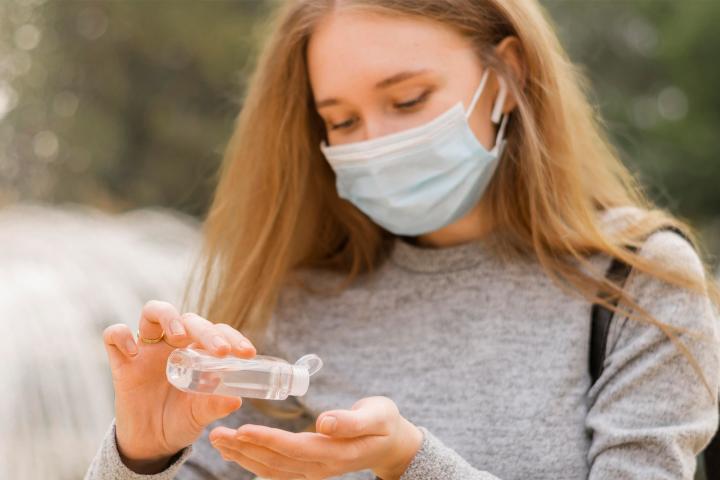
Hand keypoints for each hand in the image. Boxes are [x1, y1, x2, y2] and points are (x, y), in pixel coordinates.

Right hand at [102, 300, 256, 472]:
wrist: (151, 443)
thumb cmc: (181, 420)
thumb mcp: (200, 415)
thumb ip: (214, 406)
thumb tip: (236, 399)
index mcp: (198, 350)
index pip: (216, 330)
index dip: (232, 336)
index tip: (247, 354)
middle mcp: (174, 343)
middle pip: (188, 319)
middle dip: (206, 330)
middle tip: (221, 351)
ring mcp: (147, 349)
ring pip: (152, 312)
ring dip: (168, 317)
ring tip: (178, 337)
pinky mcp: (122, 362)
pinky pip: (114, 336)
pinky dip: (122, 336)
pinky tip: (134, 352)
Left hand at [208, 396, 422, 479]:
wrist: (390, 444)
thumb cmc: (384, 423)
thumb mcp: (377, 415)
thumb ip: (351, 420)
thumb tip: (323, 422)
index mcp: (335, 452)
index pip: (294, 448)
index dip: (267, 441)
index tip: (242, 430)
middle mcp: (320, 467)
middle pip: (275, 461)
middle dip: (244, 449)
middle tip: (216, 435)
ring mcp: (313, 472)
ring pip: (271, 468)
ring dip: (243, 456)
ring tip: (219, 442)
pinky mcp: (308, 469)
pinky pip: (276, 470)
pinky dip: (253, 461)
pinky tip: (237, 452)